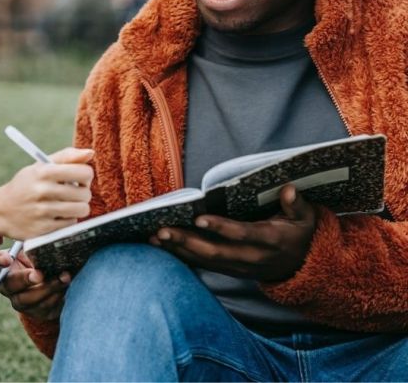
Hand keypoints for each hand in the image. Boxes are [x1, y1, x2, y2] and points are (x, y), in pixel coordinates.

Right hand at [0, 147, 93, 238]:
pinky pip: (71, 224)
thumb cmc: (25, 185)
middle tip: (73, 192)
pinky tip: (57, 215)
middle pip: (85, 194)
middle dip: (83, 193)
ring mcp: (43, 211)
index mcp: (44, 172)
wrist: (0, 210)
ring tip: (67, 204)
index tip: (79, 178)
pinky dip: (68, 219)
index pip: (84, 173)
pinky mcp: (43, 229)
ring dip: (78, 207)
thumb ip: (66, 157)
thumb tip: (90, 153)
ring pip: (81, 210)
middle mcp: (43, 191)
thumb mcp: (40, 166)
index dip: (86, 175)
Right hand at [0, 249, 69, 321]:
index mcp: (2, 267)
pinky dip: (56, 296)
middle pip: (10, 285)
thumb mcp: (33, 251)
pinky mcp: (34, 312)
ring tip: (63, 277)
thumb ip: (32, 247)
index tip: (7, 258)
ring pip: (28, 299)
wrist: (51, 282)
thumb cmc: (38, 260)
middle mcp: (7, 286)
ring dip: (47, 288)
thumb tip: (42, 240)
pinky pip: (43, 307)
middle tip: (39, 274)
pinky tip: (65, 286)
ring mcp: (19, 301)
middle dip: (25, 279)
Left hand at [150, 184, 316, 281]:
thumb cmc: (299, 233)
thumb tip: (288, 189)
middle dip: (187, 241)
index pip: (243, 234)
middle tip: (162, 230)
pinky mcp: (230, 270)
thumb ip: (297, 204)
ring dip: (179, 249)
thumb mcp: (306, 218)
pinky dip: (182, 256)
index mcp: (270, 241)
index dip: (221, 228)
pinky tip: (162, 246)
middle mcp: (252, 257)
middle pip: (216, 252)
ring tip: (154, 237)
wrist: (302, 266)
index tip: (199, 217)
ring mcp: (239, 267)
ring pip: (205, 261)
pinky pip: (203, 265)